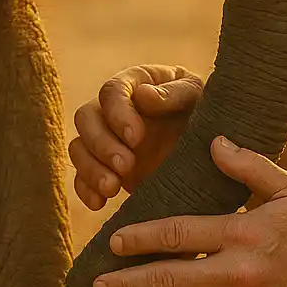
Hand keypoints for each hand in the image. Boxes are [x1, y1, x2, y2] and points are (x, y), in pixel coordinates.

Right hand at [69, 64, 203, 209]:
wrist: (207, 145)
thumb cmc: (203, 109)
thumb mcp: (196, 96)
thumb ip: (174, 93)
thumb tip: (142, 94)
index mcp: (136, 83)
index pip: (111, 90)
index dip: (118, 113)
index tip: (137, 137)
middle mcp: (114, 108)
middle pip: (86, 117)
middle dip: (102, 143)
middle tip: (126, 165)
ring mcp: (106, 138)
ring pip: (79, 147)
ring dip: (91, 168)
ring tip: (113, 187)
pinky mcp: (105, 166)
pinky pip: (80, 176)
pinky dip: (85, 189)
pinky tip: (99, 203)